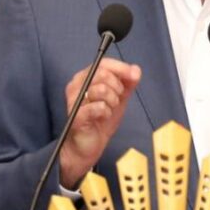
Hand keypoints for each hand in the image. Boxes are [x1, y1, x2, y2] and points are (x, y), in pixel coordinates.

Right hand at [59, 58, 141, 188]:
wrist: (88, 146)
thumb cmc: (100, 120)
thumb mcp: (119, 98)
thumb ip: (127, 83)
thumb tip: (136, 69)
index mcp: (85, 78)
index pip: (103, 63)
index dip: (121, 68)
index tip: (134, 76)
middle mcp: (76, 86)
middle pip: (103, 74)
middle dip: (117, 88)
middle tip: (116, 100)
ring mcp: (74, 100)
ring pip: (101, 89)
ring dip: (112, 101)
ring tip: (109, 109)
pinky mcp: (76, 116)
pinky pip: (99, 107)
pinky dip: (106, 112)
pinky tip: (103, 118)